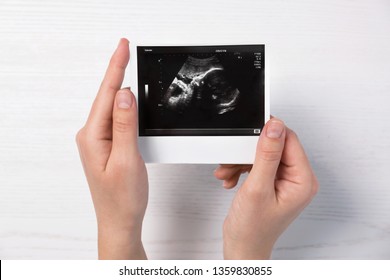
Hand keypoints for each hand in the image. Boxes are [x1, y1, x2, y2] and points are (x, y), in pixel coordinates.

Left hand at [76, 38, 147, 258]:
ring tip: (128, 67)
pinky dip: (124, 105)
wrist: (120, 220)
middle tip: (127, 50)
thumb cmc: (122, 197)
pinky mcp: (108, 145)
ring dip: (121, 87)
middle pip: (106, 96)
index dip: (116, 68)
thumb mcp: (126, 159)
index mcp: (93, 136)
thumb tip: (124, 95)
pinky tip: (128, 99)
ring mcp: (99, 140)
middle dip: (118, 71)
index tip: (123, 48)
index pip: (106, 94)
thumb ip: (124, 125)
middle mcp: (92, 135)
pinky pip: (116, 118)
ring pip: (111, 107)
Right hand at [214, 118, 317, 258]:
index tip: (248, 132)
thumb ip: (267, 155)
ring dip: (241, 161)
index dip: (268, 133)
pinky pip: (257, 163)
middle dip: (248, 152)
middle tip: (232, 160)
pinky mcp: (272, 182)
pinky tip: (232, 178)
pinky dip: (241, 168)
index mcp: (303, 180)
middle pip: (275, 146)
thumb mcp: (257, 188)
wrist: (242, 247)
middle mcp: (297, 179)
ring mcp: (285, 181)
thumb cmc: (252, 229)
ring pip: (263, 154)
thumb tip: (275, 127)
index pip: (289, 140)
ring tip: (228, 173)